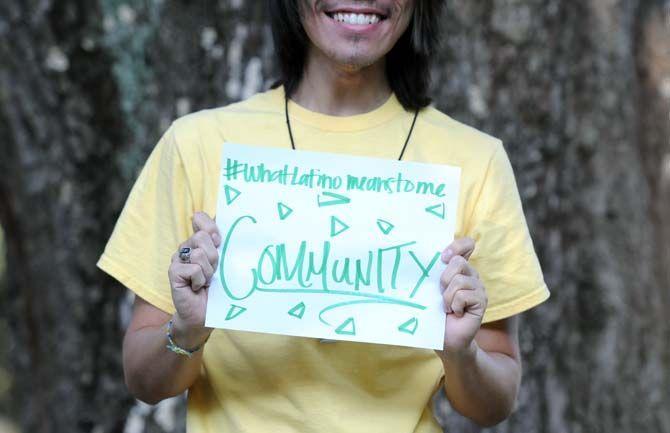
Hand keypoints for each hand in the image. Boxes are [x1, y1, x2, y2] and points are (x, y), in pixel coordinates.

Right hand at [168, 212, 220, 340]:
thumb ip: (221, 243)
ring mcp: (177, 259)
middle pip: (203, 236)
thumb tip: (218, 225)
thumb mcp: (223, 262)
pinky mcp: (173, 272)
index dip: (211, 228)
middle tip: (213, 272)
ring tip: (206, 281)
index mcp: (199, 241)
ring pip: (198, 253)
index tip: (218, 243)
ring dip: (208, 271)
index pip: (200, 218)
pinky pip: (193, 269)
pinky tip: (197, 288)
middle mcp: (186, 247)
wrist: (205, 312)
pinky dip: (200, 280)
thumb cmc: (216, 287)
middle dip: (214, 257)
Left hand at [437, 237, 486, 356]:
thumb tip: (419, 258)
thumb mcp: (430, 289)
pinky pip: (464, 295)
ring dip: (447, 296)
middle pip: (458, 262)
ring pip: (459, 280)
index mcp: (459, 268)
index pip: (466, 245)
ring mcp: (478, 288)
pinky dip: (455, 305)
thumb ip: (431, 273)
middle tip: (440, 294)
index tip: (443, 256)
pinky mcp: (482, 301)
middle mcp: (471, 275)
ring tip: (447, 307)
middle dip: (444, 279)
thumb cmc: (434, 312)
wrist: (444, 338)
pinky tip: (455, 313)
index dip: (457, 245)